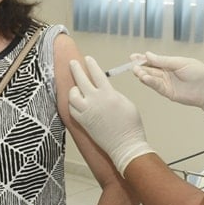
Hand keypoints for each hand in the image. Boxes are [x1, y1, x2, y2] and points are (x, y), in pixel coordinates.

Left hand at [69, 56, 154, 175]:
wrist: (126, 146)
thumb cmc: (131, 125)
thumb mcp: (127, 103)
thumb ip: (113, 94)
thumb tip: (103, 90)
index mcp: (109, 94)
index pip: (97, 74)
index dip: (91, 64)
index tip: (88, 58)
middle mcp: (95, 101)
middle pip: (81, 80)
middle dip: (76, 69)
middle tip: (73, 63)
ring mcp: (87, 112)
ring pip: (72, 95)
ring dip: (73, 89)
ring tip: (76, 87)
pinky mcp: (83, 122)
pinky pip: (71, 109)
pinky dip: (72, 103)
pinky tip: (75, 101)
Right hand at [131, 52, 203, 123]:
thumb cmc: (200, 73)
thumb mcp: (180, 63)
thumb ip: (163, 61)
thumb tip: (148, 55)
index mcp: (170, 64)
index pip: (154, 60)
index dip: (143, 58)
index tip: (133, 56)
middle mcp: (167, 73)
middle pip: (150, 69)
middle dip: (140, 66)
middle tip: (131, 64)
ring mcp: (167, 83)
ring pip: (151, 78)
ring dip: (142, 74)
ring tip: (136, 70)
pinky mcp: (168, 92)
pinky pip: (156, 86)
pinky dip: (150, 82)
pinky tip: (144, 78)